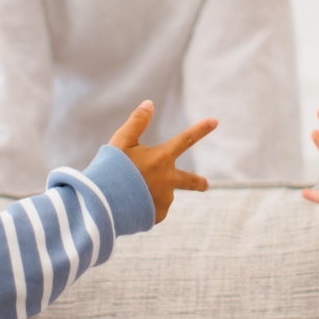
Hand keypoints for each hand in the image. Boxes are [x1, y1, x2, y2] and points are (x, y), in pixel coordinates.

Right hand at [109, 100, 216, 222]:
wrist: (103, 203)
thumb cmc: (110, 168)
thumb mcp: (121, 141)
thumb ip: (137, 122)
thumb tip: (149, 103)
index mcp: (161, 159)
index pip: (185, 140)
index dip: (200, 129)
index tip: (215, 121)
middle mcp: (168, 180)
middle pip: (190, 181)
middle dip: (199, 183)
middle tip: (206, 185)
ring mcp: (164, 199)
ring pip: (161, 193)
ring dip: (150, 191)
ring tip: (128, 191)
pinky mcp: (157, 215)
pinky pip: (153, 209)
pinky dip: (144, 205)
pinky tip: (130, 203)